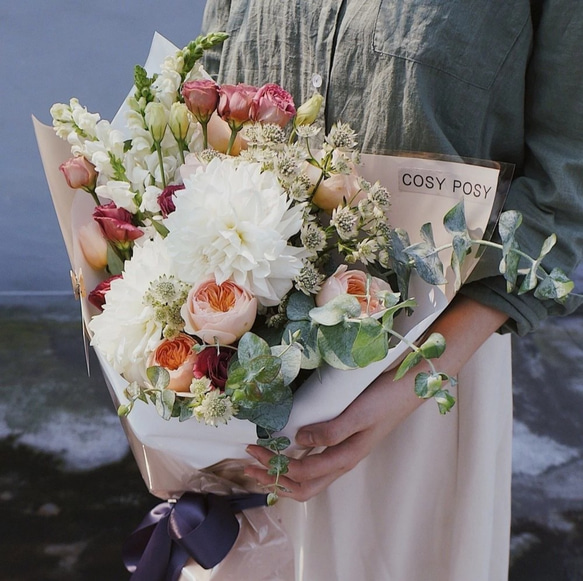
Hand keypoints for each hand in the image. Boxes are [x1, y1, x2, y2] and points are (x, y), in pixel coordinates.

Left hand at [244, 369, 421, 500]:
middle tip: (248, 464)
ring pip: (308, 477)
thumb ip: (332, 431)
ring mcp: (343, 452)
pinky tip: (284, 449)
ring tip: (258, 464)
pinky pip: (314, 461)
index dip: (275, 467)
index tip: (253, 448)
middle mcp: (342, 460)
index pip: (302, 475)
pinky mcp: (343, 440)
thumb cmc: (385, 400)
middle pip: (303, 485)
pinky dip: (294, 461)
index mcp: (344, 457)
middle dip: (273, 479)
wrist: (409, 387)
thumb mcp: (359, 415)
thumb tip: (299, 441)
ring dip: (281, 474)